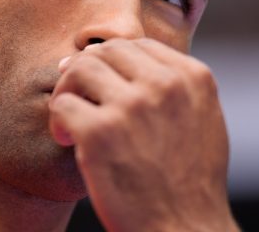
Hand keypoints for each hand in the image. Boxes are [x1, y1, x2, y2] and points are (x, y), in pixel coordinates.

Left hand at [48, 38, 238, 231]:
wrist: (185, 231)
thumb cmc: (188, 183)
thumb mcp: (201, 120)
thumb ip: (171, 86)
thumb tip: (112, 56)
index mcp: (192, 78)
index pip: (136, 44)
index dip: (109, 61)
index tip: (97, 84)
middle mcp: (164, 85)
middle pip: (103, 52)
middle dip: (83, 72)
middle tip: (76, 99)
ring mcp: (131, 107)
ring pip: (78, 69)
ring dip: (66, 92)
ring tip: (71, 120)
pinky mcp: (100, 133)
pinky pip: (62, 105)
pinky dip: (58, 121)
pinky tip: (67, 140)